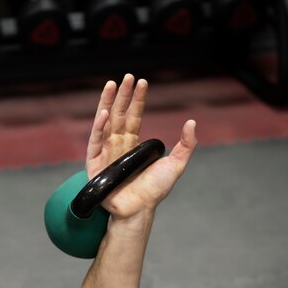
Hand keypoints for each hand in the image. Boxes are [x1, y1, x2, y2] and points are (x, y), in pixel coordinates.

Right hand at [86, 73, 197, 219]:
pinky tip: (105, 113)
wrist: (139, 210)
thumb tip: (192, 123)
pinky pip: (95, 142)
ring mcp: (105, 152)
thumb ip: (185, 146)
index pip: (134, 116)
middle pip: (119, 114)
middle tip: (127, 76)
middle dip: (123, 95)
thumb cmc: (154, 191)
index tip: (142, 82)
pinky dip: (99, 127)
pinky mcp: (95, 164)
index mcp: (132, 144)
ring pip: (105, 122)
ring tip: (112, 85)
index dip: (137, 99)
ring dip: (108, 103)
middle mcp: (117, 145)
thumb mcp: (176, 165)